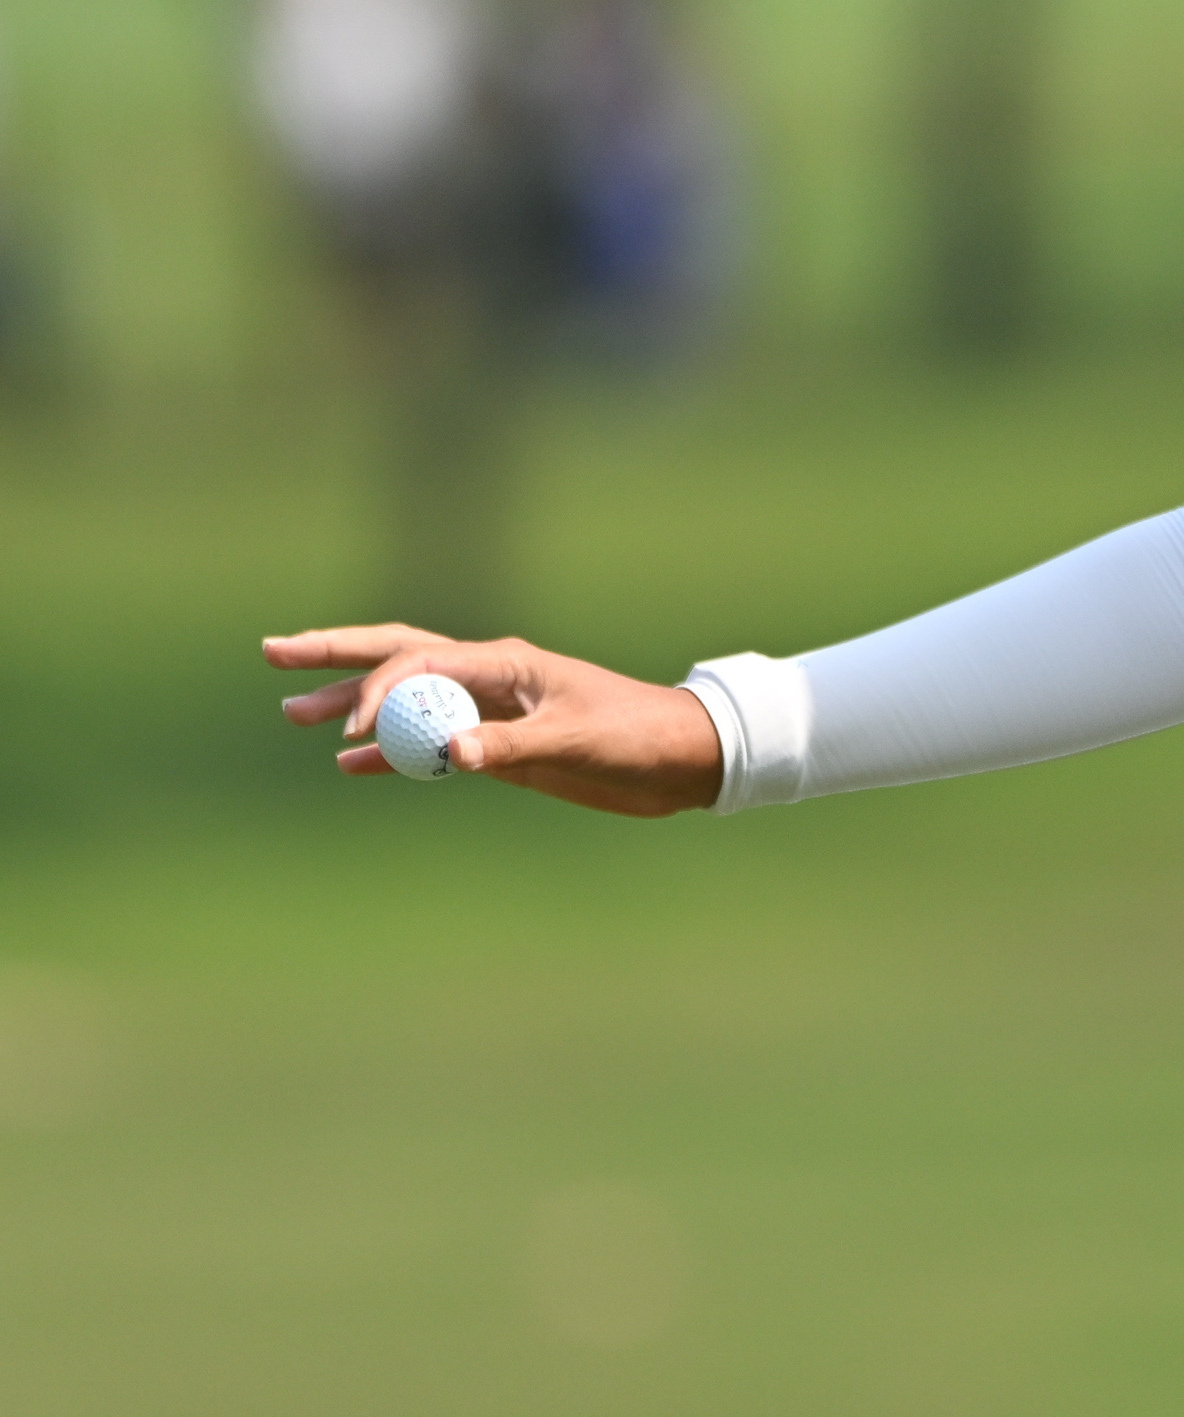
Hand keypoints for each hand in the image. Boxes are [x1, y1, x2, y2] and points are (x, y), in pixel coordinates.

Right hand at [266, 624, 724, 817]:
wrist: (678, 760)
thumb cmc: (637, 737)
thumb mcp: (574, 743)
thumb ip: (510, 748)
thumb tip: (448, 754)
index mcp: (504, 663)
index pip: (420, 659)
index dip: (377, 691)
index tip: (350, 734)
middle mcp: (488, 678)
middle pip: (397, 655)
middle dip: (335, 655)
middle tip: (272, 651)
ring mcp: (488, 710)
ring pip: (405, 700)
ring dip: (351, 706)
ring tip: (291, 714)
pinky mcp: (497, 744)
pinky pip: (429, 742)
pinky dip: (389, 752)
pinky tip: (349, 765)